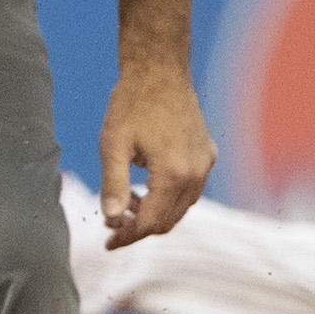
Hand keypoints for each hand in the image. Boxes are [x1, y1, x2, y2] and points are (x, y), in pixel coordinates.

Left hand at [97, 63, 212, 245]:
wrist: (160, 71)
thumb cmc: (132, 104)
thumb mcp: (113, 145)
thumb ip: (112, 185)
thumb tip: (109, 220)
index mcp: (173, 174)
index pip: (150, 223)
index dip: (127, 237)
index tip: (107, 242)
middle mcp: (196, 174)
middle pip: (168, 221)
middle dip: (139, 229)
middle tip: (112, 227)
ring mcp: (205, 164)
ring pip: (181, 208)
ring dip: (154, 213)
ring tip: (124, 202)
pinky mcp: (207, 155)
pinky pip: (190, 190)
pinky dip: (168, 198)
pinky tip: (145, 187)